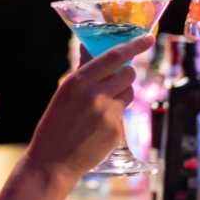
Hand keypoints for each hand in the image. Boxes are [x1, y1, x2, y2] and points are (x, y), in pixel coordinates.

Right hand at [27, 35, 153, 177]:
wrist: (52, 161)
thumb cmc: (55, 124)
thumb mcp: (64, 93)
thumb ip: (83, 72)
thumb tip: (90, 48)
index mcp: (78, 81)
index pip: (113, 56)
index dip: (134, 45)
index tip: (147, 38)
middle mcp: (95, 94)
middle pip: (128, 73)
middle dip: (126, 74)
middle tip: (115, 81)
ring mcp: (108, 113)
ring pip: (129, 93)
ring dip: (122, 94)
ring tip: (101, 107)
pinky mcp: (116, 130)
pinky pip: (123, 115)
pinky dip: (114, 117)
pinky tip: (97, 129)